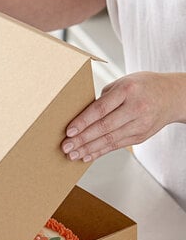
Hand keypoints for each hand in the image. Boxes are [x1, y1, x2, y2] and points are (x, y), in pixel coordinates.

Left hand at [61, 71, 185, 162]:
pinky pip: (117, 146)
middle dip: (82, 139)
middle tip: (66, 147)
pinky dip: (100, 152)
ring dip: (88, 149)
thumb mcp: (123, 83)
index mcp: (127, 90)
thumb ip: (103, 99)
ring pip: (110, 139)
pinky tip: (87, 156)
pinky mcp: (141, 136)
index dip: (83, 122)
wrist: (174, 96)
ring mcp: (140, 124)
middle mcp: (136, 108)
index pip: (100, 109)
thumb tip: (81, 116)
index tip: (68, 131)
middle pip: (104, 127)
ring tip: (72, 155)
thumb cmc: (143, 86)